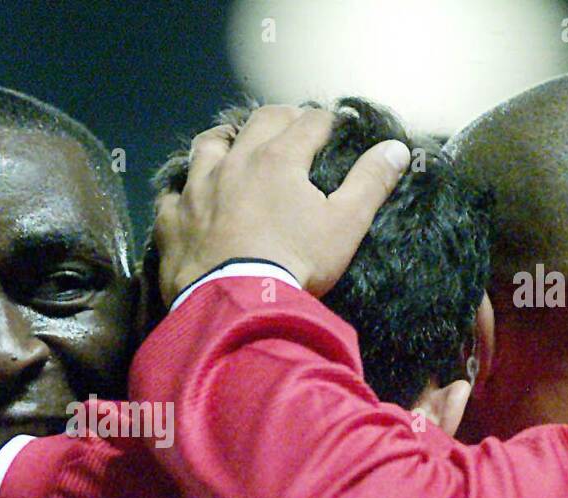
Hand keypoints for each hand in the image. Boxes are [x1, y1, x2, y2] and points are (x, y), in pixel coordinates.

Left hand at [154, 104, 410, 304]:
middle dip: (280, 118)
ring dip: (225, 142)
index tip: (333, 126)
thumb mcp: (344, 225)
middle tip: (292, 126)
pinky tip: (189, 199)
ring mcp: (196, 190)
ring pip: (207, 146)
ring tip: (234, 147)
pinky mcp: (171, 221)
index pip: (309, 122)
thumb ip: (370, 183)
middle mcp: (233, 163)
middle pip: (258, 122)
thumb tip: (396, 148)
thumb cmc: (295, 265)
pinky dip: (184, 193)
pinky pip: (172, 195)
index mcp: (278, 158)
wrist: (236, 309)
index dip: (325, 121)